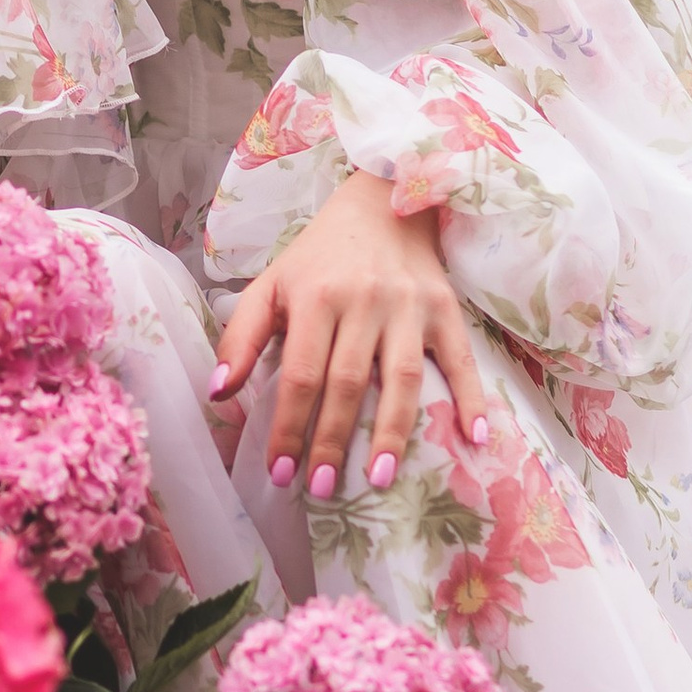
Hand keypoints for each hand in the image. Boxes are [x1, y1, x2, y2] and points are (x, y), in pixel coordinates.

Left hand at [211, 170, 489, 500]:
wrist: (382, 202)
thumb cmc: (320, 256)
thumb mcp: (271, 284)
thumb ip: (241, 338)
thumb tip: (216, 394)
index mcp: (316, 296)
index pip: (302, 374)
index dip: (289, 425)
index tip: (280, 471)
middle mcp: (364, 301)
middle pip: (348, 382)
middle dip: (333, 439)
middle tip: (322, 489)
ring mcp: (410, 306)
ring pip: (402, 378)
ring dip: (392, 432)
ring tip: (380, 478)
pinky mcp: (445, 308)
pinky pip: (461, 359)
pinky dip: (471, 398)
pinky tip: (475, 438)